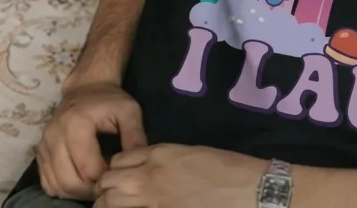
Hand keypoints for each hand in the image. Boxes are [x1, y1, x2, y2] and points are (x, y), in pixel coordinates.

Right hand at [36, 81, 147, 199]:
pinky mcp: (39, 154)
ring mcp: (43, 146)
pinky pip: (48, 183)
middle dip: (91, 190)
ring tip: (96, 185)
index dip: (106, 178)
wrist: (85, 89)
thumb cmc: (109, 100)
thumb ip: (135, 136)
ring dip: (77, 193)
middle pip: (70, 182)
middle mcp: (54, 137)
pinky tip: (80, 182)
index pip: (89, 168)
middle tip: (107, 185)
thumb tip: (139, 163)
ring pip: (57, 186)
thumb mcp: (129, 111)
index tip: (119, 175)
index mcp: (76, 125)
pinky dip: (64, 189)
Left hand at [94, 144, 266, 207]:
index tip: (121, 181)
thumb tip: (152, 171)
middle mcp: (150, 174)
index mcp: (161, 153)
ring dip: (109, 204)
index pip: (118, 160)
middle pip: (107, 181)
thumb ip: (167, 161)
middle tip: (114, 199)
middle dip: (106, 190)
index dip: (116, 171)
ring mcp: (153, 198)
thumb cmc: (229, 169)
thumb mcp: (193, 154)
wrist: (250, 189)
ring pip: (109, 201)